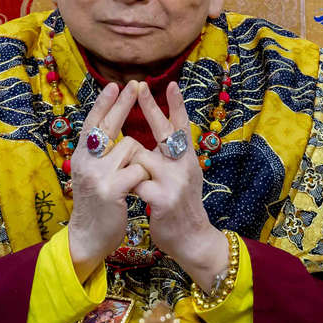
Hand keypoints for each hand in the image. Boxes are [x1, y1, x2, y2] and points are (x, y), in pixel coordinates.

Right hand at [67, 82, 149, 281]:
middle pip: (108, 126)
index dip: (104, 104)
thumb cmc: (97, 204)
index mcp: (81, 156)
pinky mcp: (111, 189)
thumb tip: (111, 129)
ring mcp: (97, 175)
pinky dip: (142, 176)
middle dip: (123, 104)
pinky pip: (138, 169)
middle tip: (135, 84)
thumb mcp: (92, 175)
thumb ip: (100, 154)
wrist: (88, 237)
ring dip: (139, 160)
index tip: (115, 85)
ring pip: (131, 148)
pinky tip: (135, 190)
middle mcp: (85, 161)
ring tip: (130, 179)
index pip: (92, 123)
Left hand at [132, 82, 228, 288]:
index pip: (182, 126)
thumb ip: (170, 158)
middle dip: (151, 108)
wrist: (192, 239)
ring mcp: (174, 181)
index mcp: (187, 159)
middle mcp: (184, 165)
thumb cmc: (180, 206)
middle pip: (164, 132)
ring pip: (140, 158)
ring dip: (132, 168)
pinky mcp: (162, 198)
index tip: (172, 83)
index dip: (177, 105)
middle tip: (140, 87)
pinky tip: (138, 199)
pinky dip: (130, 187)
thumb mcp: (181, 177)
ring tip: (143, 186)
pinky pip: (135, 182)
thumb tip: (155, 138)